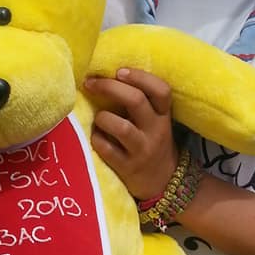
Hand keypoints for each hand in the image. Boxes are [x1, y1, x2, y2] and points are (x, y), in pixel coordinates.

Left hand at [85, 68, 177, 201]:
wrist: (164, 183)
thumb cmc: (151, 143)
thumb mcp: (155, 121)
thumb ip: (140, 102)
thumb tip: (106, 75)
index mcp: (163, 115)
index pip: (161, 90)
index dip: (140, 77)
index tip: (119, 71)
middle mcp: (156, 130)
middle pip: (136, 101)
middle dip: (110, 87)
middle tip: (91, 83)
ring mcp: (142, 150)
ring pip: (122, 127)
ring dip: (103, 117)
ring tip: (98, 118)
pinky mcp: (128, 168)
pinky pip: (107, 149)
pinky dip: (97, 139)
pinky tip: (95, 137)